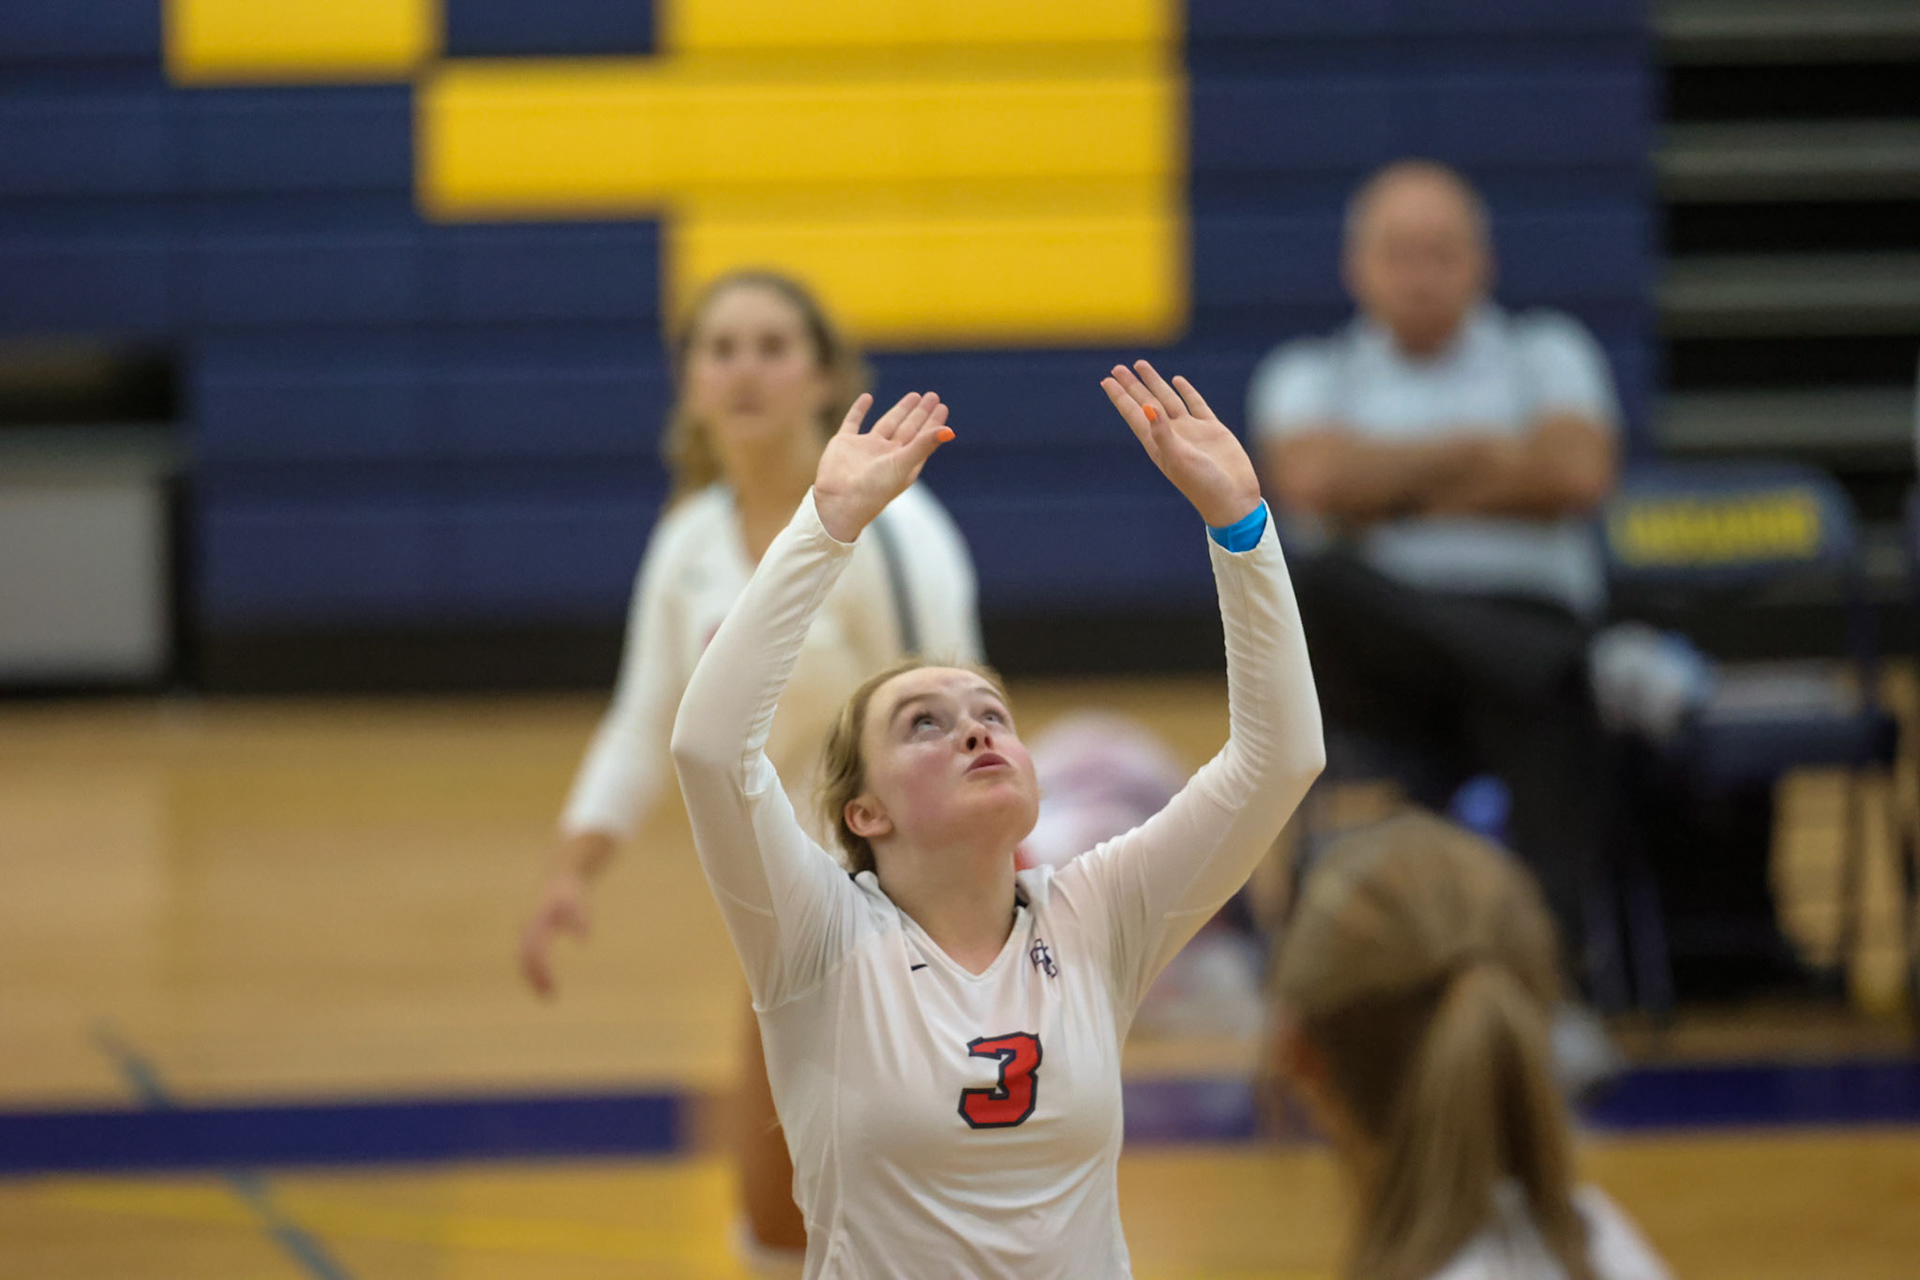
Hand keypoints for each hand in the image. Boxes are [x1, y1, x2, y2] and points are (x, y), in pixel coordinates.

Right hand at [520, 869, 591, 997]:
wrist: (560, 879)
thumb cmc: (571, 893)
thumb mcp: (579, 903)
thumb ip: (581, 919)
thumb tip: (584, 939)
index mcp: (539, 923)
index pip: (536, 952)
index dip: (542, 971)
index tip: (552, 986)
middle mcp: (529, 928)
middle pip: (525, 958)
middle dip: (535, 979)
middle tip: (549, 998)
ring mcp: (527, 931)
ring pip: (523, 959)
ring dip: (533, 978)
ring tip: (548, 996)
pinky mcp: (531, 934)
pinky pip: (527, 957)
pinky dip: (533, 972)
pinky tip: (545, 985)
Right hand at [813, 392, 953, 541]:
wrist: (838, 501)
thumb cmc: (874, 489)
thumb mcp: (902, 465)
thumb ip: (924, 445)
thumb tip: (950, 431)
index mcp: (903, 463)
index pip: (922, 439)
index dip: (933, 424)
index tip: (942, 407)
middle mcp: (886, 455)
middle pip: (908, 429)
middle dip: (919, 413)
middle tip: (932, 396)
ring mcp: (865, 448)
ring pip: (886, 424)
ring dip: (899, 410)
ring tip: (914, 395)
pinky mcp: (845, 443)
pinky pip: (853, 421)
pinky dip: (859, 410)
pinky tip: (867, 397)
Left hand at [1102, 361, 1261, 528]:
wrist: (1233, 498)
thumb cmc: (1202, 484)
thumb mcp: (1178, 457)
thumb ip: (1161, 432)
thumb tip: (1146, 406)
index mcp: (1158, 444)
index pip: (1134, 414)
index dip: (1120, 398)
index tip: (1106, 380)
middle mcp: (1171, 435)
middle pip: (1147, 403)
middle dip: (1132, 386)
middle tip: (1117, 368)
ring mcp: (1191, 431)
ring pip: (1168, 399)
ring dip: (1154, 383)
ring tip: (1141, 366)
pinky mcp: (1211, 429)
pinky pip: (1195, 404)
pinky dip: (1186, 392)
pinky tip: (1176, 381)